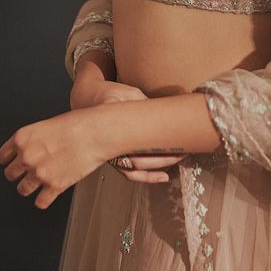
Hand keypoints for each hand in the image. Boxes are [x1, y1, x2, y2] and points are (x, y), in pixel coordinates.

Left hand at [0, 109, 105, 209]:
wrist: (97, 131)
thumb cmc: (77, 124)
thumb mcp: (47, 124)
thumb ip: (33, 139)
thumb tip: (29, 150)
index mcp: (22, 138)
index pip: (3, 157)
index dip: (9, 160)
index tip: (13, 162)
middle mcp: (27, 156)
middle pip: (10, 175)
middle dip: (19, 173)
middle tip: (28, 171)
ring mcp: (39, 173)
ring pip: (22, 190)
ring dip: (29, 187)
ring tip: (39, 182)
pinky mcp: (54, 186)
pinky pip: (40, 202)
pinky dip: (44, 199)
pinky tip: (49, 193)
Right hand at [70, 79, 188, 181]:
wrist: (86, 98)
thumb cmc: (109, 93)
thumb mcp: (129, 92)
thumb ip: (145, 105)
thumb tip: (169, 113)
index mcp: (112, 123)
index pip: (138, 135)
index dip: (159, 140)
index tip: (178, 137)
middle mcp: (109, 143)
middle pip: (139, 156)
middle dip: (164, 155)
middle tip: (184, 149)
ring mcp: (110, 152)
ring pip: (135, 167)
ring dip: (159, 166)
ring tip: (179, 159)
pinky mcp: (112, 157)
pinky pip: (129, 172)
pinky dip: (146, 177)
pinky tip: (163, 176)